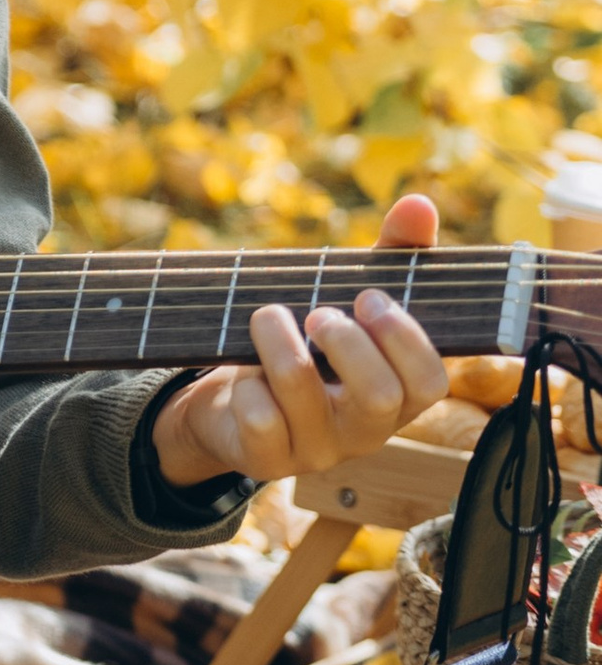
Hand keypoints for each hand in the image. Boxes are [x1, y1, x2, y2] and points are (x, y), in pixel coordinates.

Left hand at [151, 191, 446, 489]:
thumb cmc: (310, 348)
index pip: (430, 383)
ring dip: (279, 342)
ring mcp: (318, 450)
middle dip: (345, 341)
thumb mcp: (349, 302)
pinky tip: (244, 372)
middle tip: (318, 313)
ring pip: (306, 397)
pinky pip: (260, 420)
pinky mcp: (268, 460)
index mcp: (398, 397)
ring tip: (267, 316)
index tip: (368, 297)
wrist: (233, 407)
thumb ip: (391, 257)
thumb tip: (419, 204)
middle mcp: (367, 431)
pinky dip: (246, 381)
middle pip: (379, 396)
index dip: (403, 337)